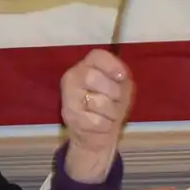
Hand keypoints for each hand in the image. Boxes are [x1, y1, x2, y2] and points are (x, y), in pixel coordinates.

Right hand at [60, 49, 132, 182]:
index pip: (97, 57)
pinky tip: (102, 124)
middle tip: (116, 100)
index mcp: (85, 65)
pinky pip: (98, 121)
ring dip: (112, 111)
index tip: (121, 77)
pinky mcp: (70, 119)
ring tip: (109, 113)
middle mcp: (72, 78)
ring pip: (98, 102)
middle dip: (113, 92)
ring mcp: (68, 99)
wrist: (97, 133)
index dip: (112, 66)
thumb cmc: (110, 104)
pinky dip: (107, 124)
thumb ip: (120, 76)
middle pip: (93, 77)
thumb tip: (121, 75)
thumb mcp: (120, 86)